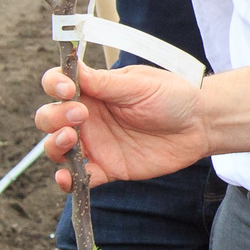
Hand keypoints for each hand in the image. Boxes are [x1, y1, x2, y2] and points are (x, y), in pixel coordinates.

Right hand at [37, 62, 210, 188]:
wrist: (200, 123)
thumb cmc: (172, 95)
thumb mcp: (139, 85)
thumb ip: (104, 83)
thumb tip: (72, 68)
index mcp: (94, 90)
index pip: (57, 84)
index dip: (54, 85)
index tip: (67, 89)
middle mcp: (88, 117)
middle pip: (49, 118)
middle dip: (53, 117)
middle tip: (79, 116)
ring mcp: (95, 144)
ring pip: (57, 149)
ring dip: (54, 146)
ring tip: (69, 140)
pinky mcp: (108, 168)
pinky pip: (80, 178)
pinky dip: (68, 180)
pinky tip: (66, 177)